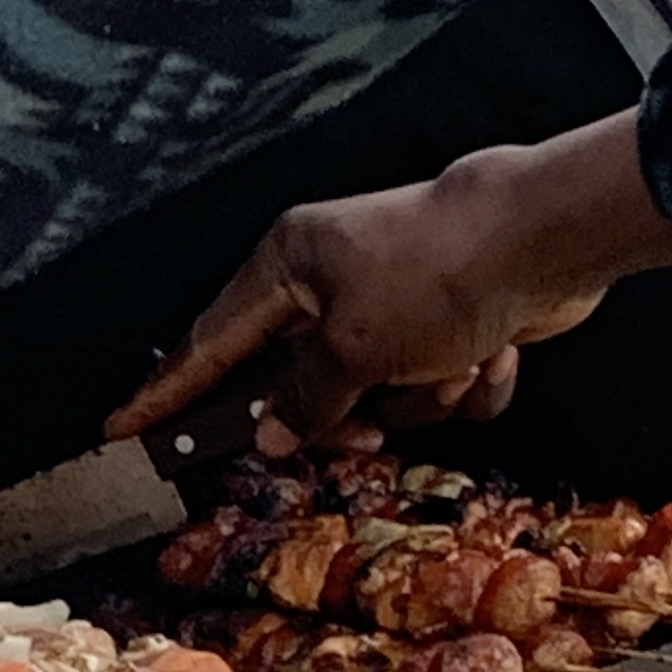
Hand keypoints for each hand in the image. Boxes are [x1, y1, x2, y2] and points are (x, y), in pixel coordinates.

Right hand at [107, 113, 671, 446]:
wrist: (548, 239)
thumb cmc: (436, 274)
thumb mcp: (352, 348)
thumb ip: (305, 399)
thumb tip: (272, 432)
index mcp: (289, 266)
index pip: (208, 345)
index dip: (167, 395)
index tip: (124, 430)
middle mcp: (333, 281)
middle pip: (303, 384)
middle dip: (346, 414)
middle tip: (363, 431)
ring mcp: (394, 304)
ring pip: (381, 397)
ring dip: (422, 397)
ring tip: (453, 362)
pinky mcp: (452, 323)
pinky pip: (440, 388)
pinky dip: (468, 382)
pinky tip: (492, 352)